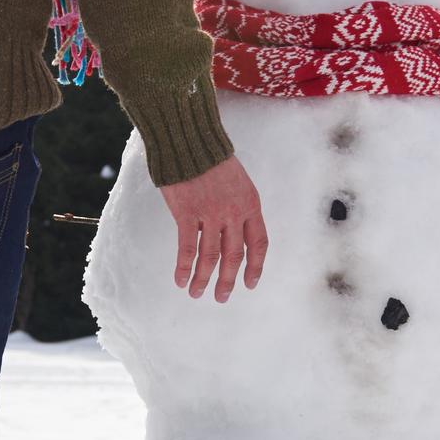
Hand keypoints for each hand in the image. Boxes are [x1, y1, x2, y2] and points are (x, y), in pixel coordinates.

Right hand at [158, 156, 266, 301]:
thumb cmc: (211, 160)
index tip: (250, 284)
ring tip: (197, 293)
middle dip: (228, 281)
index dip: (256, 267)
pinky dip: (184, 267)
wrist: (190, 141)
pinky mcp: (187, 213)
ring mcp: (210, 214)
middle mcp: (233, 212)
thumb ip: (239, 207)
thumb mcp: (238, 182)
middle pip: (234, 256)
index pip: (259, 243)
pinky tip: (180, 280)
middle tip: (221, 298)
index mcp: (250, 204)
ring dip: (204, 279)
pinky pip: (187, 248)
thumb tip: (233, 232)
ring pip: (211, 257)